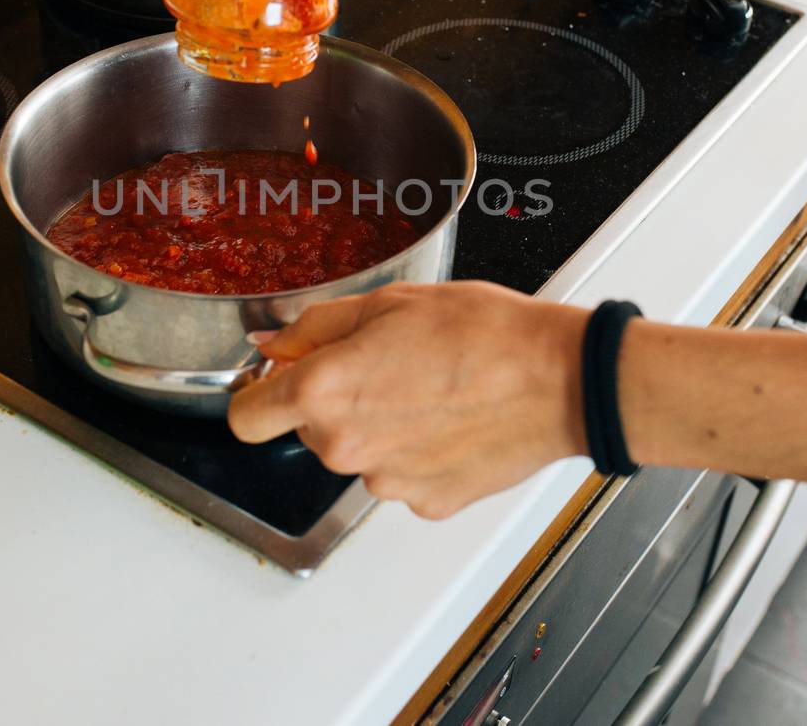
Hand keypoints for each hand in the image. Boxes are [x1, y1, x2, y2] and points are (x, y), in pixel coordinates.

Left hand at [229, 282, 587, 518]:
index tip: (276, 381)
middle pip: (309, 430)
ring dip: (379, 425)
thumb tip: (272, 344)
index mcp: (326, 391)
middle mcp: (346, 446)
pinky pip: (402, 474)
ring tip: (431, 388)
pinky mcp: (424, 502)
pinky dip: (418, 451)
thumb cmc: (484, 333)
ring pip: (359, 452)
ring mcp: (386, 481)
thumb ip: (316, 328)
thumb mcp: (389, 304)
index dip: (257, 394)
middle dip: (335, 399)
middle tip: (389, 362)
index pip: (246, 417)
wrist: (560, 380)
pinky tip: (452, 419)